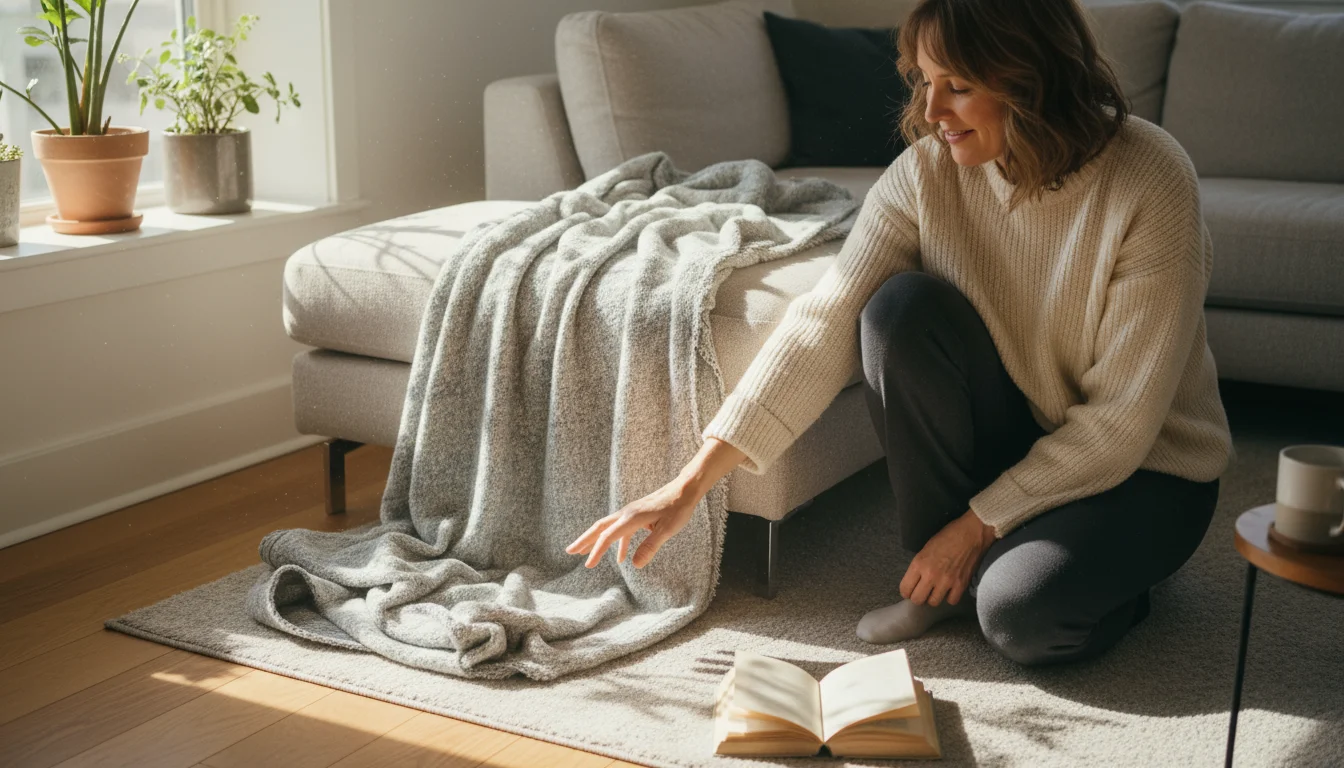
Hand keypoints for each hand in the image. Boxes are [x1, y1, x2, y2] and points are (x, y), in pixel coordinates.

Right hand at [566, 478, 699, 568]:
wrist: (685, 489)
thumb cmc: (678, 508)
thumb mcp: (667, 530)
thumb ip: (650, 547)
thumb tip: (634, 565)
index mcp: (631, 518)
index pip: (608, 537)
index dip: (597, 552)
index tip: (588, 566)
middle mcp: (626, 514)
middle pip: (599, 528)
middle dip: (584, 541)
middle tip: (569, 551)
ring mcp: (630, 514)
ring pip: (608, 528)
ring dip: (596, 541)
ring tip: (585, 554)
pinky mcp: (636, 515)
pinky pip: (621, 531)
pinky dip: (617, 544)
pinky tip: (621, 558)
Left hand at [900, 509, 995, 606]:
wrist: (971, 533)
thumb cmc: (947, 536)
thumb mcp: (925, 549)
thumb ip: (919, 567)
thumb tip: (915, 582)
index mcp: (919, 564)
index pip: (905, 589)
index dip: (906, 591)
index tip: (910, 589)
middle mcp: (931, 575)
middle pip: (917, 600)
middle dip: (918, 597)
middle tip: (922, 591)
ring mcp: (946, 581)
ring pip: (933, 602)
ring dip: (933, 597)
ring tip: (936, 590)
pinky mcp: (961, 585)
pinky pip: (951, 601)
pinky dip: (950, 597)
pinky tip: (950, 589)